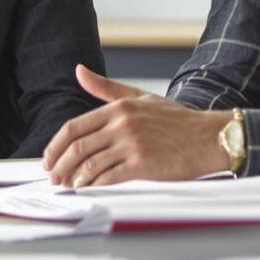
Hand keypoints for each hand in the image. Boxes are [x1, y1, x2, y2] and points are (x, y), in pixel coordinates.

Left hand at [42, 66, 231, 186]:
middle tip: (54, 177)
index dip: (56, 146)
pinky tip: (88, 188)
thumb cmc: (177, 121)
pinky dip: (93, 185)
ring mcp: (132, 145)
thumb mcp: (141, 97)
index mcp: (118, 108)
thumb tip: (79, 71)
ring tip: (68, 185)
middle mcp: (122, 124)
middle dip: (59, 165)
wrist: (209, 137)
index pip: (74, 127)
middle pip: (77, 147)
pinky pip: (108, 177)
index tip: (49, 158)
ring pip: (89, 164)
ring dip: (73, 178)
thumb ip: (107, 88)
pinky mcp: (142, 164)